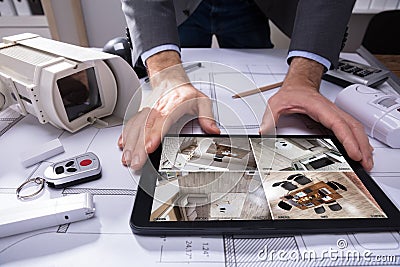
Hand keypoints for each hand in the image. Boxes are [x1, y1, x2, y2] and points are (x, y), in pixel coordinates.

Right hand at [118, 51, 219, 169]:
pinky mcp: (141, 113)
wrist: (171, 79)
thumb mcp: (201, 101)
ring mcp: (148, 110)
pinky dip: (125, 135)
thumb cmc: (185, 93)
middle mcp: (157, 107)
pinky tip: (122, 145)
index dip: (154, 134)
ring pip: (136, 127)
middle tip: (136, 162)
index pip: (162, 120)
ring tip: (128, 159)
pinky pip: (131, 123)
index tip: (149, 147)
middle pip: (145, 128)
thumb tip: (213, 130)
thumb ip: (207, 117)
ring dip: (130, 144)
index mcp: (173, 104)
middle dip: (138, 147)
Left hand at [259, 57, 373, 170]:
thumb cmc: (291, 93)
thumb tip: (263, 132)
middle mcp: (331, 111)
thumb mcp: (276, 104)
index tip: (354, 152)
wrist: (298, 84)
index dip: (348, 139)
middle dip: (362, 146)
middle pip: (353, 128)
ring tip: (367, 161)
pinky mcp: (335, 119)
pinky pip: (351, 129)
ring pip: (355, 128)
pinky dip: (358, 140)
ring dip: (363, 144)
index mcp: (320, 108)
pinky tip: (361, 149)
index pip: (338, 124)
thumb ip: (269, 119)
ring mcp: (335, 114)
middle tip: (366, 163)